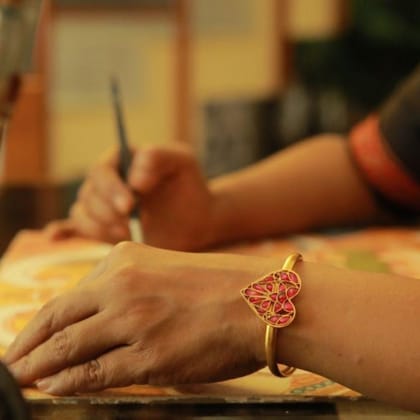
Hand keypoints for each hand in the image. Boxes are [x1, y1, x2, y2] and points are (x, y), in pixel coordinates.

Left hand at [4, 243, 275, 394]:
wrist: (260, 299)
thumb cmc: (217, 285)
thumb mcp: (163, 268)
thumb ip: (128, 284)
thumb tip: (96, 310)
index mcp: (125, 260)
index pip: (68, 296)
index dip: (39, 323)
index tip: (25, 339)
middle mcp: (122, 287)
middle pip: (58, 320)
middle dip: (27, 346)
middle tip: (10, 363)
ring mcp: (133, 321)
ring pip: (69, 347)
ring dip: (40, 367)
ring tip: (22, 379)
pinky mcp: (149, 356)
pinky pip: (94, 372)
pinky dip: (68, 382)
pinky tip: (54, 387)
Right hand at [47, 145, 216, 249]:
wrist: (196, 219)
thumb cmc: (189, 186)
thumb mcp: (183, 162)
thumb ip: (159, 157)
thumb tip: (134, 179)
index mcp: (121, 160)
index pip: (102, 171)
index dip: (111, 188)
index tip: (130, 205)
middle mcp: (107, 181)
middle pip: (88, 195)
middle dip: (106, 211)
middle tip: (130, 223)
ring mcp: (103, 205)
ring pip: (82, 214)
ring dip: (99, 226)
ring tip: (127, 232)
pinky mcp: (104, 227)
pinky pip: (80, 228)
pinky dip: (73, 232)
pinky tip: (70, 237)